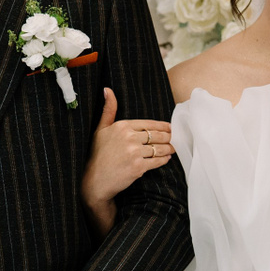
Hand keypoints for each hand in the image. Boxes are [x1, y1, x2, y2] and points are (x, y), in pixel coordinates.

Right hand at [80, 88, 172, 232]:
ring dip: (169, 148)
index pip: (149, 124)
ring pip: (159, 148)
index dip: (162, 126)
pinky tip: (167, 158)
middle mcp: (129, 138)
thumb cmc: (98, 154)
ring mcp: (135, 153)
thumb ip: (108, 110)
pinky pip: (157, 161)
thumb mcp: (100, 129)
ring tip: (173, 148)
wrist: (95, 180)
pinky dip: (164, 159)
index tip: (169, 128)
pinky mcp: (139, 167)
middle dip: (168, 136)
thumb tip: (107, 90)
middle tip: (174, 138)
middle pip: (157, 135)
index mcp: (122, 126)